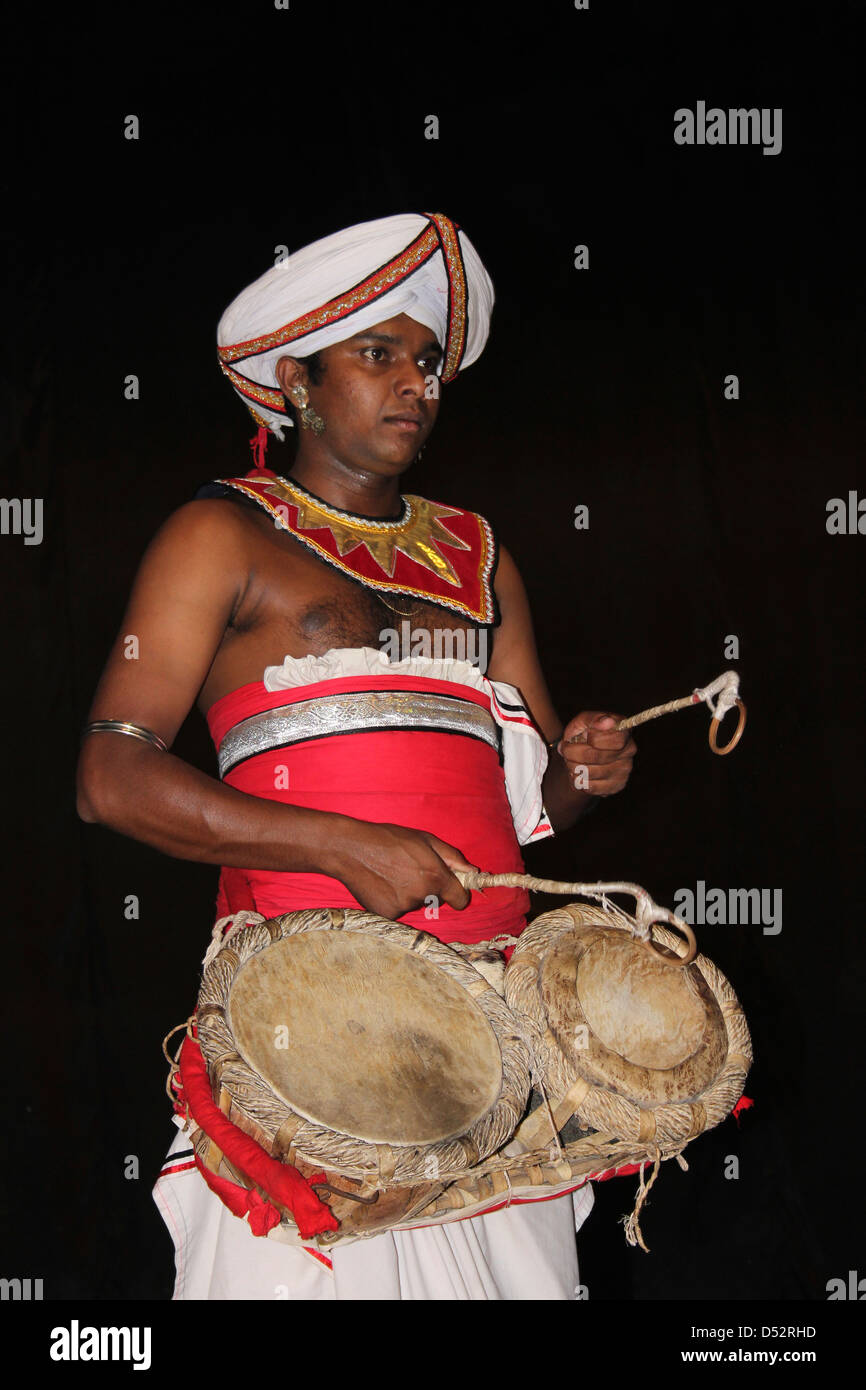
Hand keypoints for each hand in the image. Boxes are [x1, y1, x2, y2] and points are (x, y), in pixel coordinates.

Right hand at [322, 820, 477, 920]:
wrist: (351, 848)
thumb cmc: (389, 839)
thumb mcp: (425, 840)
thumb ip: (453, 857)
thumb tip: (474, 871)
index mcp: (435, 876)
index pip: (460, 900)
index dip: (458, 894)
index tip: (452, 890)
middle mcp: (422, 894)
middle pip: (436, 901)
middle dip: (429, 889)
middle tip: (409, 870)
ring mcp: (403, 907)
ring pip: (415, 905)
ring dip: (409, 894)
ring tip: (392, 874)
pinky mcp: (387, 914)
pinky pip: (398, 911)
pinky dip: (392, 901)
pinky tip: (381, 885)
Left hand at [556, 711, 635, 796]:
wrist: (583, 753)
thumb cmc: (585, 733)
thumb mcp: (584, 721)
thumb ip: (593, 719)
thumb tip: (607, 722)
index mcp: (624, 731)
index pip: (616, 739)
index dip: (595, 739)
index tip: (583, 735)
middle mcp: (629, 751)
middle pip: (596, 757)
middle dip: (572, 753)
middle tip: (564, 749)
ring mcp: (624, 771)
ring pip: (590, 773)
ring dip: (572, 767)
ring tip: (569, 760)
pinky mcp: (616, 786)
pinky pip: (590, 787)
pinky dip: (577, 780)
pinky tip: (577, 772)